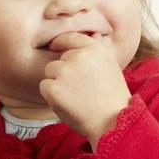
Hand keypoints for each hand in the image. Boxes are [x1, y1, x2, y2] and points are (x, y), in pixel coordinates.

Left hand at [39, 32, 130, 149]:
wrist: (113, 123)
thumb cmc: (113, 98)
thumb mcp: (111, 68)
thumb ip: (98, 51)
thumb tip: (94, 35)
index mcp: (95, 49)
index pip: (70, 38)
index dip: (60, 42)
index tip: (54, 46)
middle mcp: (79, 56)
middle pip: (59, 59)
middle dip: (64, 72)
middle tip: (80, 90)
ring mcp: (66, 71)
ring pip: (50, 72)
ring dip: (57, 83)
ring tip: (75, 98)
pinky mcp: (55, 88)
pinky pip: (44, 87)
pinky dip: (51, 97)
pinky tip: (68, 104)